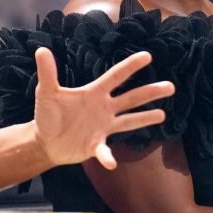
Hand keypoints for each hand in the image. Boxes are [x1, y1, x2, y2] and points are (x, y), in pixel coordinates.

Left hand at [33, 47, 174, 168]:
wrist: (44, 141)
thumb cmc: (48, 114)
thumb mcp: (47, 93)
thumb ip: (47, 73)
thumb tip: (41, 50)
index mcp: (94, 93)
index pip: (116, 76)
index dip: (131, 66)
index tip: (147, 56)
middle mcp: (104, 108)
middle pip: (131, 98)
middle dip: (150, 92)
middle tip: (171, 86)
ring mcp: (103, 126)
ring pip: (129, 120)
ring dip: (145, 118)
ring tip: (163, 115)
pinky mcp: (97, 144)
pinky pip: (105, 151)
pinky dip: (108, 156)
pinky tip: (112, 163)